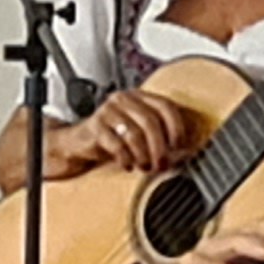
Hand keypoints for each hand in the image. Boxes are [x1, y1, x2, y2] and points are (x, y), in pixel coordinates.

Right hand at [48, 89, 186, 178]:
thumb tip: (184, 152)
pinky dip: (125, 158)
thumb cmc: (113, 138)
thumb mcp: (138, 132)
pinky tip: (127, 165)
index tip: (179, 146)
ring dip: (143, 155)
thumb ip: (159, 135)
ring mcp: (108, 111)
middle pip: (150, 122)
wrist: (79, 143)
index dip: (176, 127)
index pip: (165, 106)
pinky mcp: (95, 126)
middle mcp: (124, 99)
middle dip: (160, 148)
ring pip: (134, 134)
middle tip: (162, 164)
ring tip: (145, 166)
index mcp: (139, 96)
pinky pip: (116, 144)